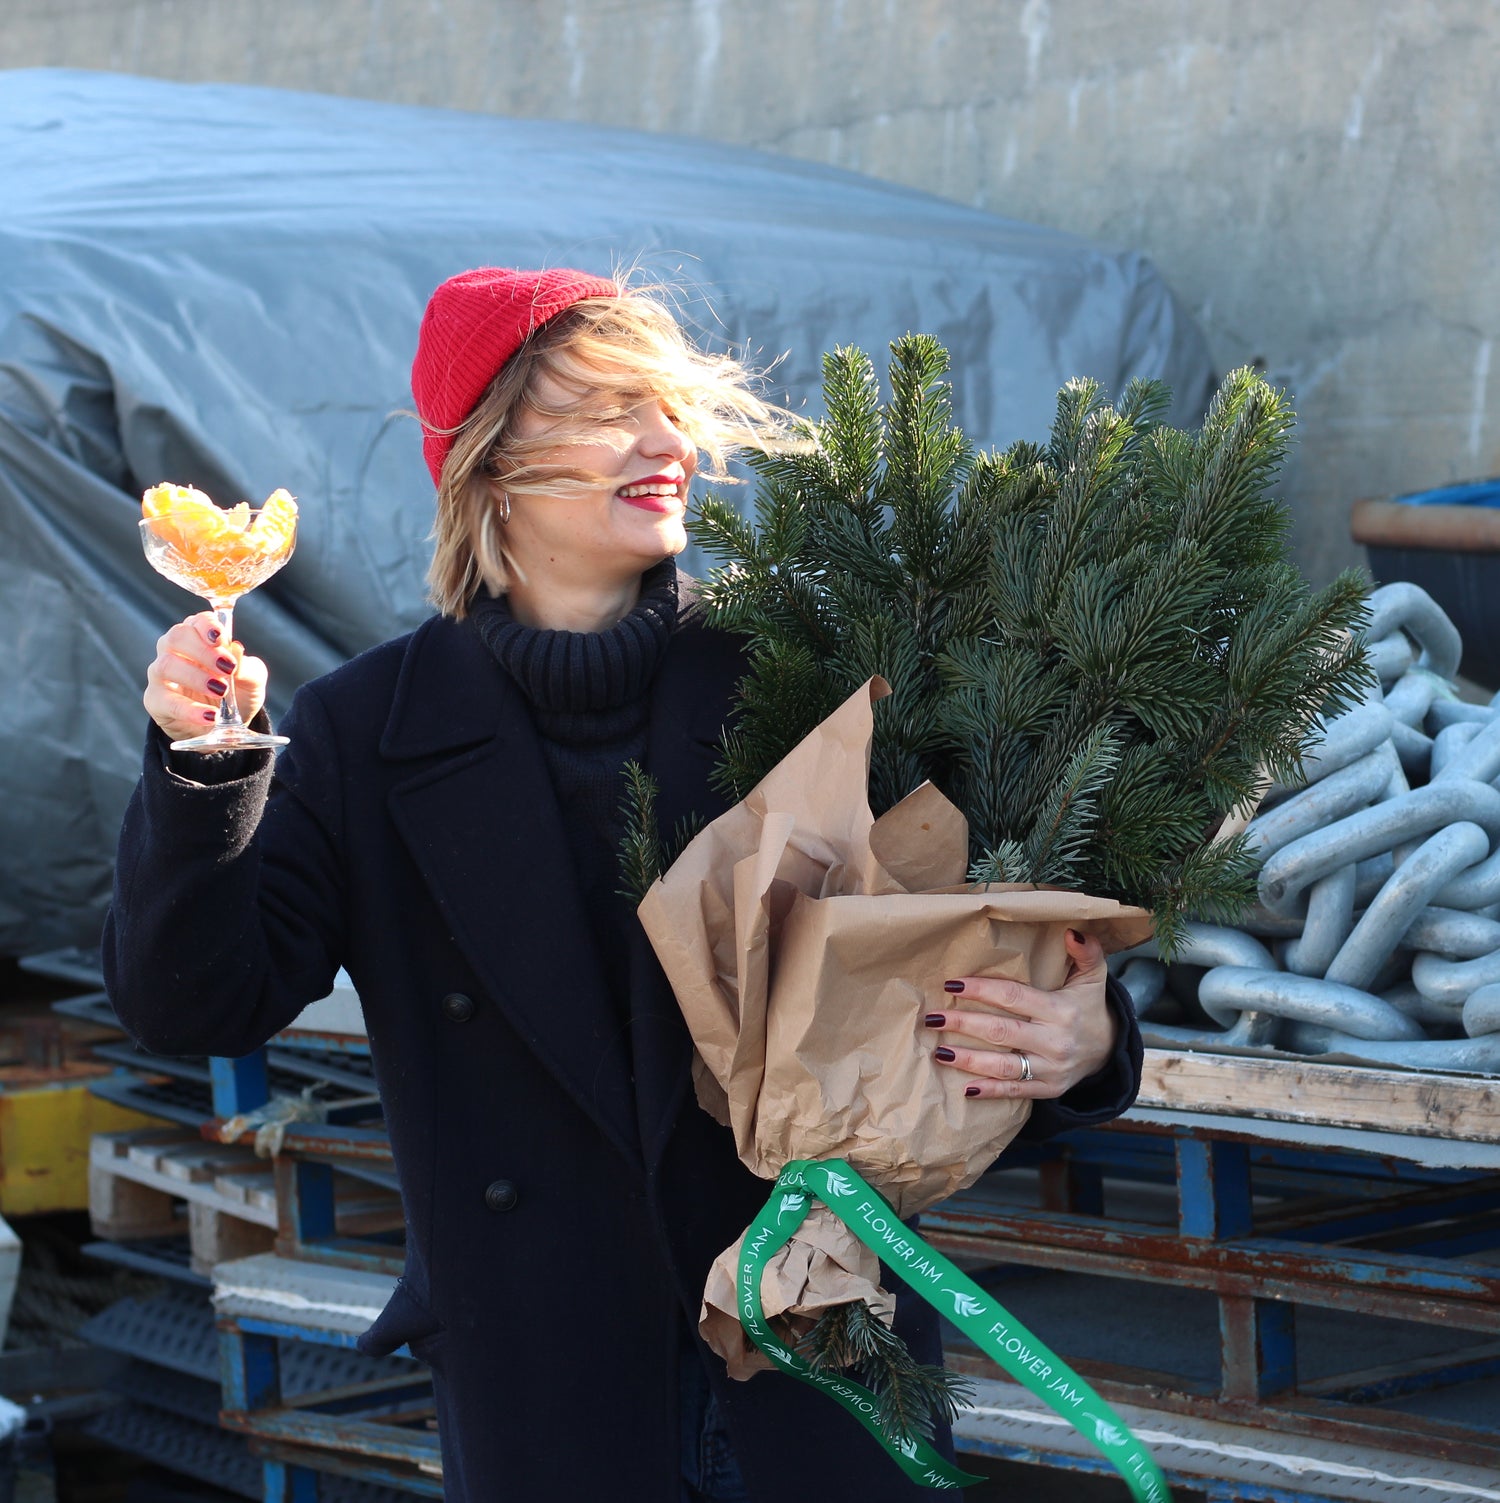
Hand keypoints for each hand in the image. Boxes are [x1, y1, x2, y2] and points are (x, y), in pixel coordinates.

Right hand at [144, 612, 268, 741]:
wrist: (225, 726)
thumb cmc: (237, 694)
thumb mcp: (252, 681)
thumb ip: (248, 667)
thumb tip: (236, 649)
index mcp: (200, 638)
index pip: (197, 621)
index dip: (207, 626)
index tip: (220, 638)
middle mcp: (175, 651)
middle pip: (176, 636)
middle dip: (202, 651)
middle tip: (227, 669)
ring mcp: (161, 675)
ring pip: (165, 665)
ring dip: (195, 677)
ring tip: (220, 691)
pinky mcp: (155, 701)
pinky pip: (165, 701)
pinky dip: (189, 709)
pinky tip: (210, 715)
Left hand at [923, 929, 1115, 1099]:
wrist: (1109, 1051)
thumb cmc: (1088, 1007)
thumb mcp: (1093, 977)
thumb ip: (1087, 952)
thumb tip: (1073, 932)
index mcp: (1061, 1010)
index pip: (1013, 997)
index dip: (981, 990)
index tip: (952, 984)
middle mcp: (1055, 1041)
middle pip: (1002, 1032)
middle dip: (964, 1024)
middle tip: (933, 1018)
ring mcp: (1051, 1068)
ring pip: (1004, 1066)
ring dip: (969, 1060)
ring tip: (940, 1052)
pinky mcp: (1048, 1089)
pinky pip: (1015, 1091)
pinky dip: (990, 1091)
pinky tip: (966, 1088)